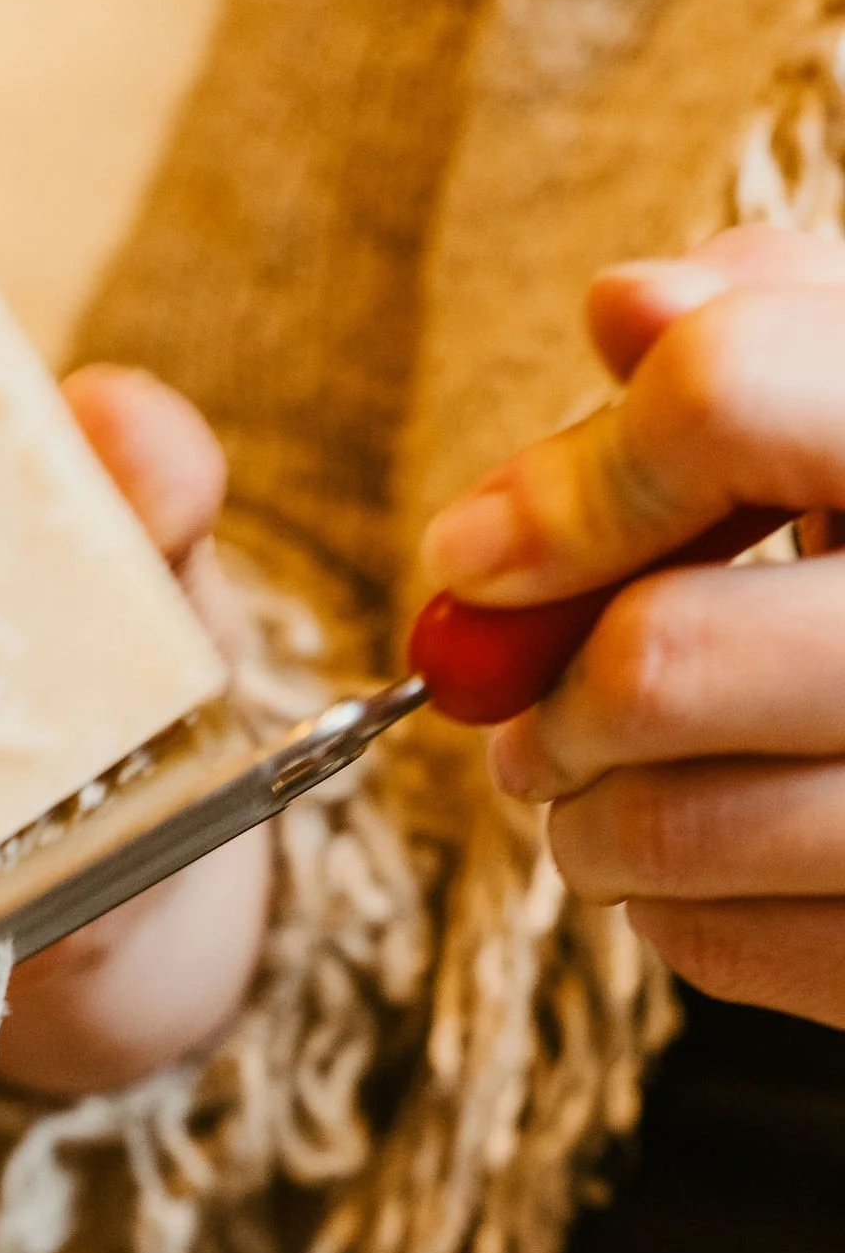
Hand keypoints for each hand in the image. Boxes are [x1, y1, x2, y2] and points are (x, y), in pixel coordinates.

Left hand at [420, 227, 844, 1028]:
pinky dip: (665, 904)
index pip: (724, 397)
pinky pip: (713, 941)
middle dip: (550, 691)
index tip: (480, 552)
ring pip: (662, 823)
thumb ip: (773, 324)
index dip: (571, 479)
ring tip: (595, 781)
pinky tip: (707, 857)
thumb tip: (620, 311)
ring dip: (580, 812)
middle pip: (657, 657)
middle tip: (530, 705)